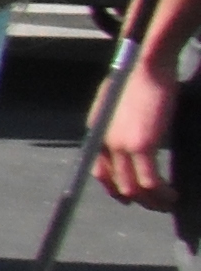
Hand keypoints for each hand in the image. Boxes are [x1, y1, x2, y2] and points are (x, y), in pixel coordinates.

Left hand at [97, 55, 178, 209]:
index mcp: (96, 133)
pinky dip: (162, 193)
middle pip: (117, 184)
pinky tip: (173, 194)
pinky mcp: (142, 145)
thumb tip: (127, 135)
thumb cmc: (137, 79)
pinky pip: (150, 181)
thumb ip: (117, 122)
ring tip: (168, 203)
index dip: (114, 189)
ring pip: (134, 188)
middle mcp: (102, 142)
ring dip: (152, 201)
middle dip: (138, 199)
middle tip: (157, 204)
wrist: (146, 65)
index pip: (99, 172)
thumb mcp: (117, 103)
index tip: (129, 198)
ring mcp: (120, 146)